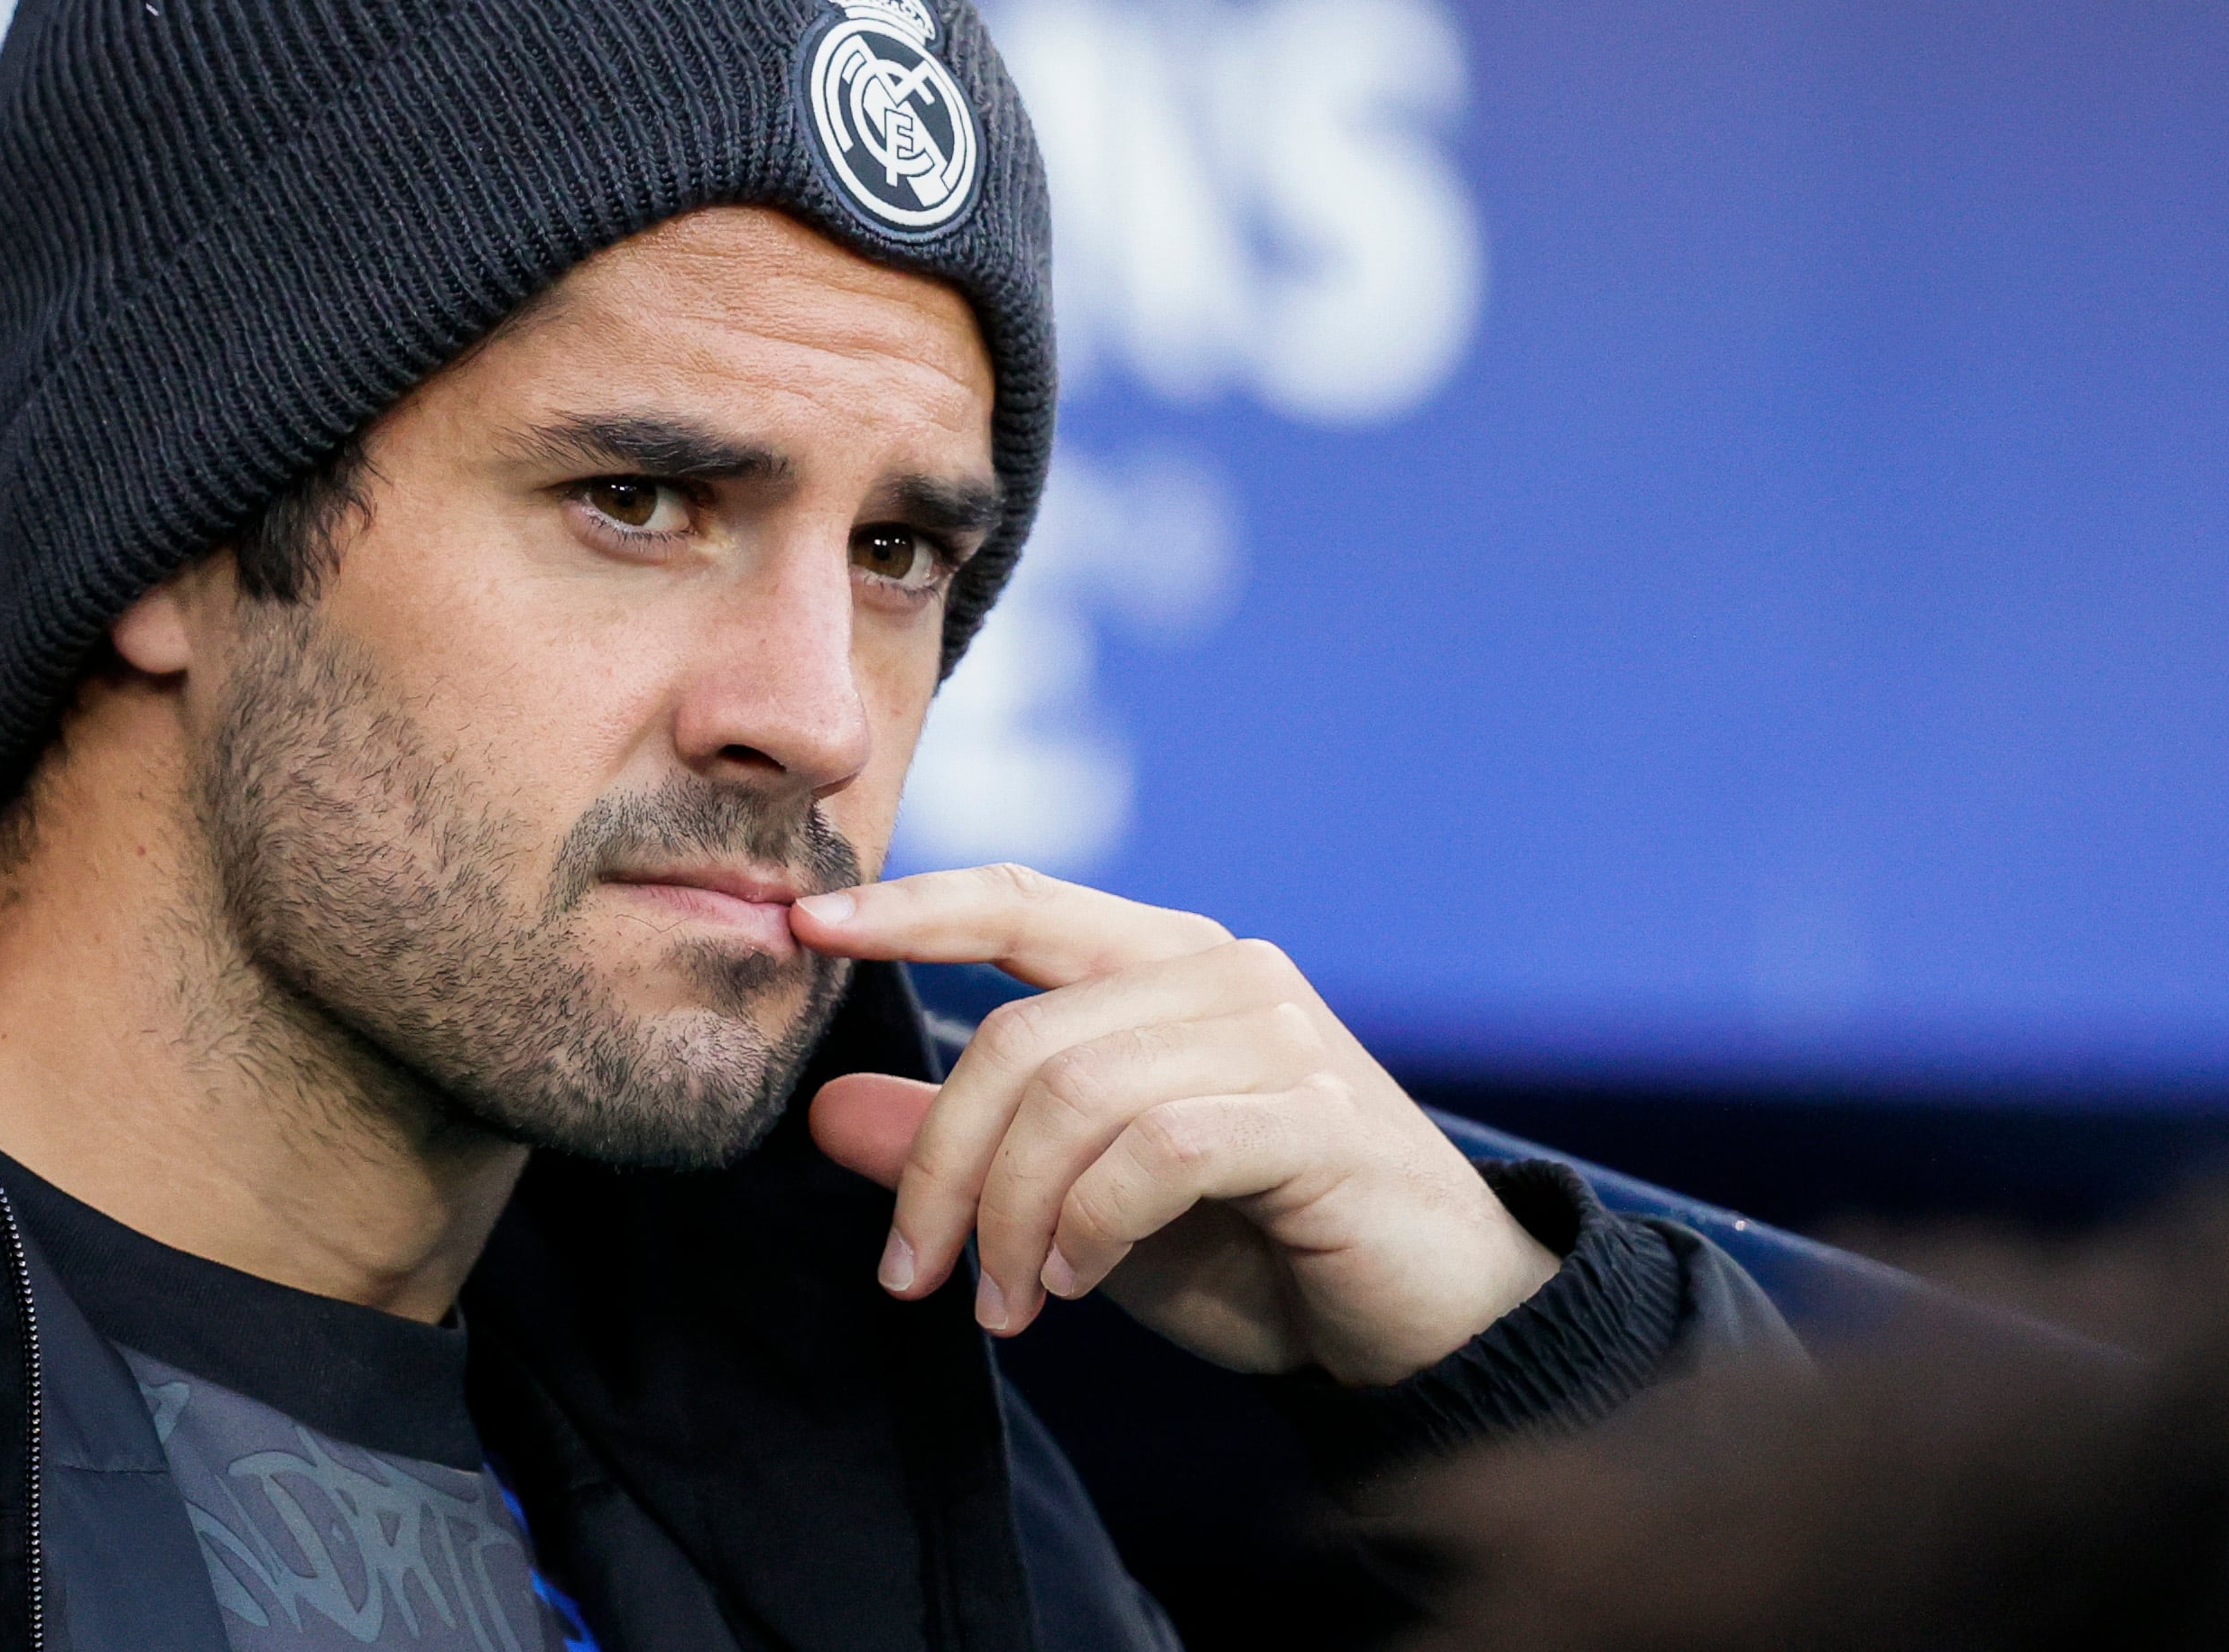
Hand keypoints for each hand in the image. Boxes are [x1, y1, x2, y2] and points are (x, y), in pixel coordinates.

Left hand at [791, 865, 1556, 1386]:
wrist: (1424, 1328)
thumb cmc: (1252, 1249)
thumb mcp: (1078, 1201)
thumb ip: (966, 1149)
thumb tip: (827, 1113)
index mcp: (1162, 962)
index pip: (1017, 901)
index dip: (907, 907)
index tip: (804, 924)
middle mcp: (1221, 973)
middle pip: (1018, 1035)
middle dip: (942, 1166)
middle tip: (916, 1276)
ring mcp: (1278, 1034)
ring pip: (1074, 1094)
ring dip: (1015, 1218)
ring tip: (1010, 1306)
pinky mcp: (1318, 1114)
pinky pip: (1157, 1149)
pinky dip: (1094, 1226)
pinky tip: (1083, 1284)